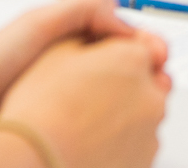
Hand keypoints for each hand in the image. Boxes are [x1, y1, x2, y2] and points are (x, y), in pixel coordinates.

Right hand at [0, 32, 170, 167]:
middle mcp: (150, 94)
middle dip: (133, 83)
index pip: (150, 46)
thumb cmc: (41, 111)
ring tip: (89, 122)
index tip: (115, 62)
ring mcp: (150, 132)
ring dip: (128, 112)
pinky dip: (124, 140)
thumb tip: (103, 35)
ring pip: (147, 114)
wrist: (35, 160)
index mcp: (132, 60)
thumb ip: (93, 32)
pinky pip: (140, 143)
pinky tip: (94, 141)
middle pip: (153, 80)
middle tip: (98, 92)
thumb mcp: (58, 50)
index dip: (128, 53)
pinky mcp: (145, 160)